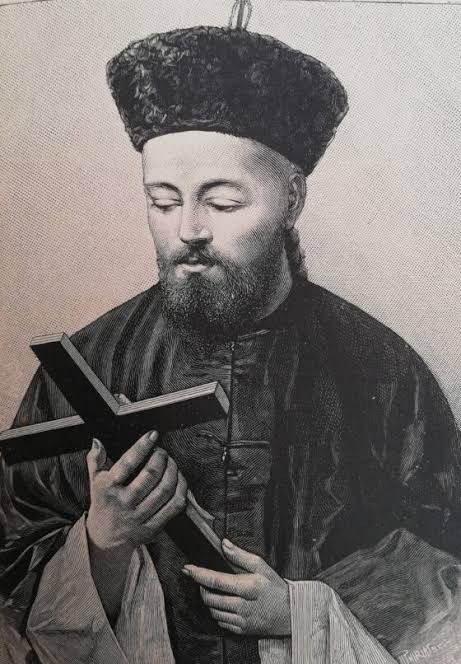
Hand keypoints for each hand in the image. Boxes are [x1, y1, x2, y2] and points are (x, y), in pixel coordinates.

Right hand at [86, 431, 186, 551]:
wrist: (104, 538)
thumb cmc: (103, 502)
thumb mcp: (94, 480)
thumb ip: (95, 459)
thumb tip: (96, 440)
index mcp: (108, 487)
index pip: (127, 463)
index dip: (142, 446)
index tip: (153, 435)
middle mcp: (124, 502)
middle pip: (150, 475)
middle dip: (161, 458)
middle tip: (162, 451)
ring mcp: (139, 516)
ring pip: (165, 490)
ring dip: (173, 471)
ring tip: (171, 462)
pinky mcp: (152, 527)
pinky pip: (174, 506)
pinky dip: (181, 490)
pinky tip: (179, 480)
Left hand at [182, 539, 290, 636]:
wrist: (290, 614)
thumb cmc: (275, 588)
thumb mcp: (262, 567)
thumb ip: (240, 555)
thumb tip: (224, 544)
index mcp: (248, 588)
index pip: (216, 581)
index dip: (199, 574)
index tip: (188, 569)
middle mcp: (243, 606)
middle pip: (210, 598)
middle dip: (201, 587)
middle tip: (202, 579)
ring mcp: (242, 620)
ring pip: (213, 611)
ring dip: (208, 600)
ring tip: (214, 590)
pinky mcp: (241, 630)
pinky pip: (221, 622)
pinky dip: (217, 612)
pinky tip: (223, 604)